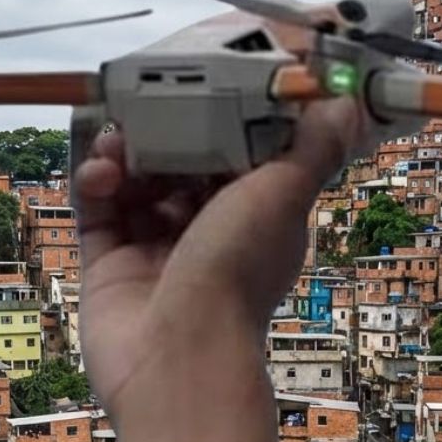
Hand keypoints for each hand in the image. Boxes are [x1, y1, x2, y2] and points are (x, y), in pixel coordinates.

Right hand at [72, 98, 360, 419]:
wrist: (178, 360)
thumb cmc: (236, 275)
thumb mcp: (281, 197)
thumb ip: (312, 148)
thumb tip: (347, 102)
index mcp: (255, 217)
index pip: (236, 154)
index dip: (218, 118)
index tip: (202, 81)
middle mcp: (206, 231)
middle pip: (179, 164)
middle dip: (162, 130)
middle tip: (145, 101)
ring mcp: (154, 248)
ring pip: (135, 183)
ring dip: (125, 152)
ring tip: (116, 139)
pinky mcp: (108, 263)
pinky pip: (97, 210)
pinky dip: (95, 182)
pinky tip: (99, 169)